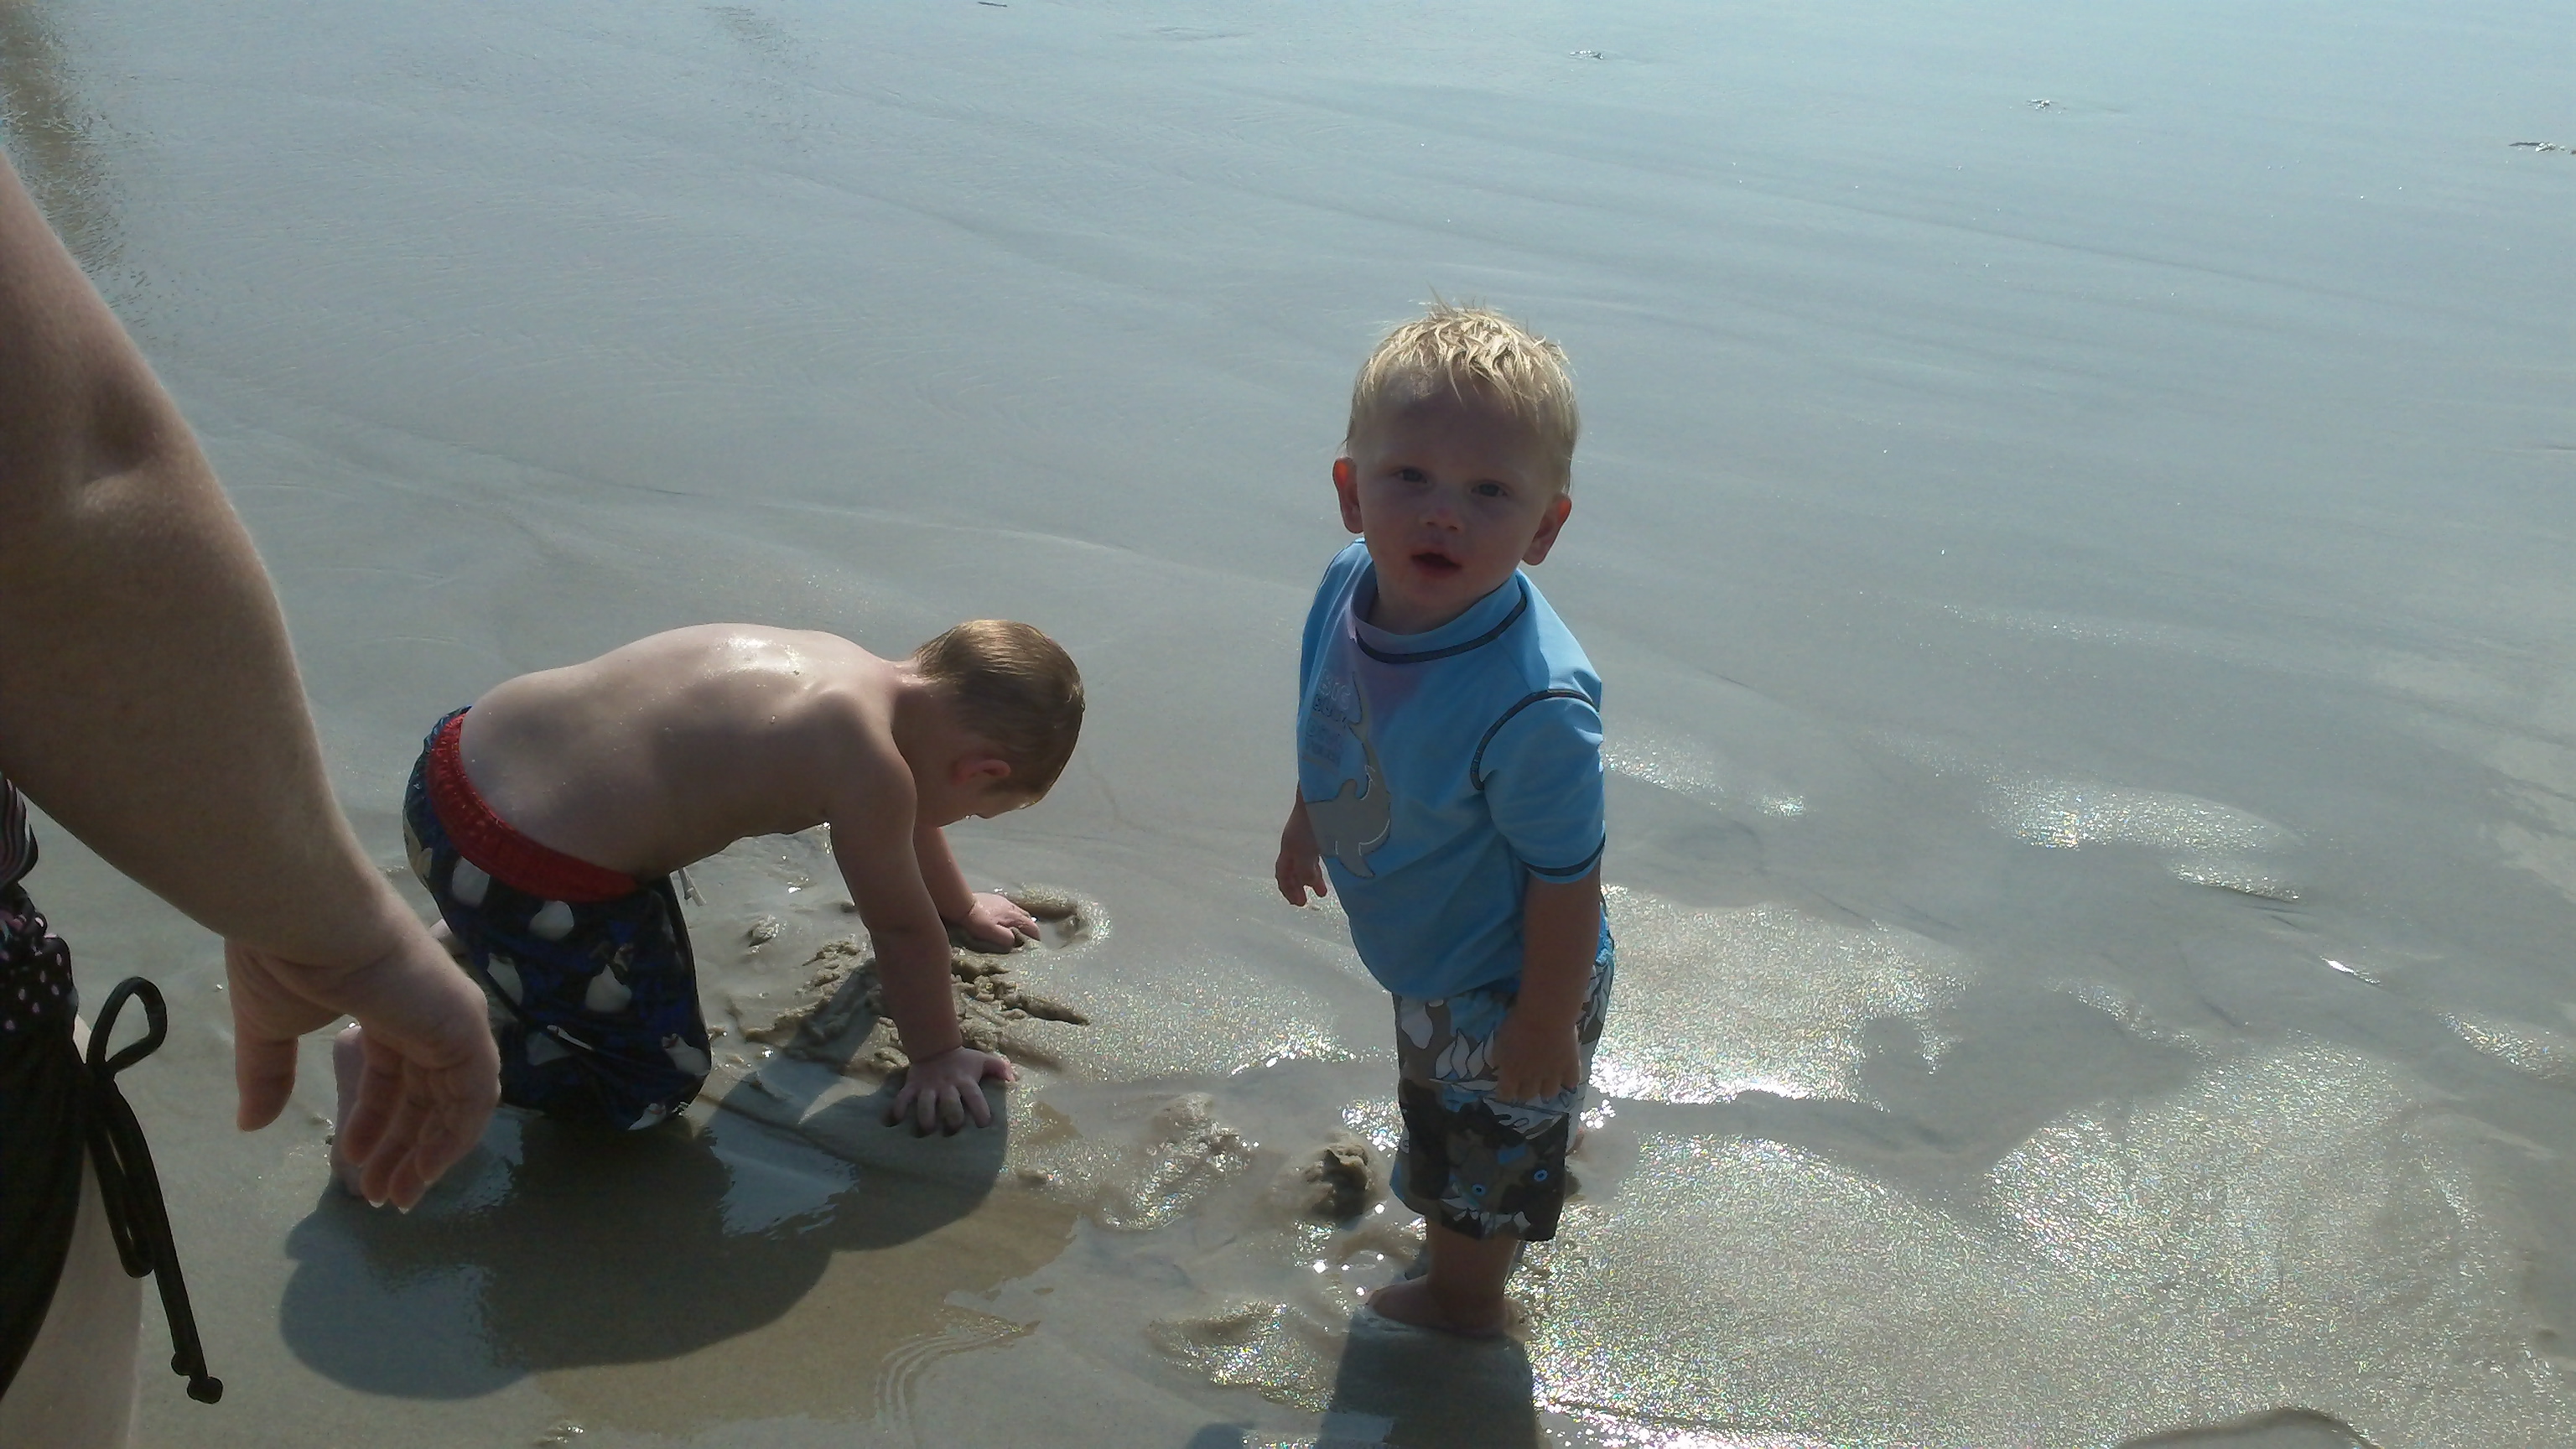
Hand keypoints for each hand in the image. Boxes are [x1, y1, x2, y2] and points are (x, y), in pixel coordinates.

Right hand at [227, 924, 498, 1208]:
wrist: (308, 919)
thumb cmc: (287, 959)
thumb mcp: (269, 1028)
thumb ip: (267, 1076)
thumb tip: (249, 1125)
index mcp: (386, 1008)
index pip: (393, 1077)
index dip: (374, 1124)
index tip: (350, 1165)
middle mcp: (425, 1015)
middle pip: (425, 1095)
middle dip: (401, 1149)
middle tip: (377, 1197)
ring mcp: (450, 1019)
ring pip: (453, 1101)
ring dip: (427, 1154)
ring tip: (393, 1197)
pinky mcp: (465, 1027)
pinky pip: (474, 1094)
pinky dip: (455, 1136)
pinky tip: (425, 1171)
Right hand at [883, 1044, 1014, 1133]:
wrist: (934, 1046)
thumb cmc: (963, 1060)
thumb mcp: (982, 1061)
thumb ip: (999, 1068)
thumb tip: (1013, 1079)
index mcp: (965, 1081)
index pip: (975, 1098)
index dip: (981, 1112)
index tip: (984, 1126)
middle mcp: (947, 1086)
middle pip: (950, 1105)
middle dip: (953, 1120)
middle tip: (954, 1131)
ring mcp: (928, 1087)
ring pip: (926, 1105)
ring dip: (926, 1119)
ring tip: (927, 1131)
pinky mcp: (912, 1087)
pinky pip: (903, 1099)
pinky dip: (898, 1110)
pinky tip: (896, 1122)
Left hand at [956, 892, 1036, 950]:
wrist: (962, 904)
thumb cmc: (977, 921)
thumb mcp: (992, 933)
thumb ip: (1006, 938)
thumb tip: (1015, 942)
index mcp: (1014, 916)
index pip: (1032, 927)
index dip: (1035, 938)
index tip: (1034, 946)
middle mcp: (1012, 906)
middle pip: (1027, 918)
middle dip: (1028, 928)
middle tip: (1023, 938)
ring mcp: (1003, 900)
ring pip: (1017, 912)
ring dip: (1018, 921)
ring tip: (1012, 930)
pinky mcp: (994, 898)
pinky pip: (1008, 908)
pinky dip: (1009, 915)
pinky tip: (1000, 920)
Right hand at [1275, 799, 1328, 905]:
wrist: (1321, 793)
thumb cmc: (1311, 823)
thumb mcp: (1305, 850)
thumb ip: (1304, 869)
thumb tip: (1306, 883)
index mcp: (1288, 848)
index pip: (1282, 873)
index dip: (1287, 889)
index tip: (1297, 903)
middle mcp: (1294, 843)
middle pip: (1293, 869)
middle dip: (1299, 886)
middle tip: (1307, 901)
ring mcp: (1306, 837)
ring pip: (1305, 863)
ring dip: (1311, 878)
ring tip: (1322, 891)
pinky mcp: (1318, 831)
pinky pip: (1314, 855)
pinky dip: (1318, 866)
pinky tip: (1326, 869)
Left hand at [1490, 1001, 1582, 1104]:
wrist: (1545, 1016)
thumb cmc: (1518, 1025)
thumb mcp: (1500, 1042)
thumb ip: (1499, 1058)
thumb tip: (1499, 1066)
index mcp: (1512, 1073)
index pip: (1506, 1094)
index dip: (1505, 1093)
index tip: (1506, 1090)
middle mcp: (1531, 1080)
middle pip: (1527, 1096)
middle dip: (1524, 1091)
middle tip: (1525, 1083)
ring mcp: (1552, 1076)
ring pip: (1549, 1094)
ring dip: (1545, 1088)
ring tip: (1546, 1081)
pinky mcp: (1570, 1068)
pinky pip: (1571, 1082)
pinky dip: (1568, 1080)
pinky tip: (1566, 1075)